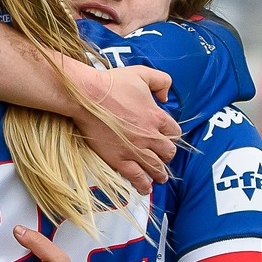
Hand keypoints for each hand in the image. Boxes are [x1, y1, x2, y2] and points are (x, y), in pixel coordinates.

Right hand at [76, 65, 178, 188]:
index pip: (174, 131)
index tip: (168, 138)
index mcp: (156, 116)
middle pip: (168, 151)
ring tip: (160, 178)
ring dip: (160, 173)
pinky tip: (146, 188)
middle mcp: (150, 136)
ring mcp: (134, 149)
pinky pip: (136, 176)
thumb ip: (162, 81)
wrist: (87, 97)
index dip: (172, 135)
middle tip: (164, 157)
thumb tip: (165, 97)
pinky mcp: (118, 159)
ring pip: (155, 167)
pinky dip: (143, 184)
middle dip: (168, 155)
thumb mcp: (143, 73)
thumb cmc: (112, 83)